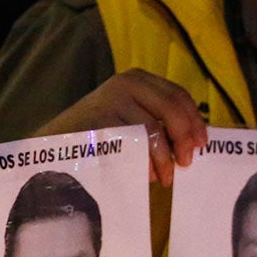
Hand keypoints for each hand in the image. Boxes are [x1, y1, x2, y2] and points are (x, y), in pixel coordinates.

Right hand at [35, 70, 206, 183]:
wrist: (53, 142)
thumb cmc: (98, 134)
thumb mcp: (130, 116)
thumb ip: (158, 121)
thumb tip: (194, 141)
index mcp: (137, 79)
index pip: (178, 95)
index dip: (195, 121)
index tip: (202, 145)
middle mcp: (126, 83)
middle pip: (172, 108)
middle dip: (184, 138)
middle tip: (187, 162)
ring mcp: (112, 100)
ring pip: (155, 129)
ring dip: (165, 157)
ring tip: (165, 176)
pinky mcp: (101, 120)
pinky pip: (135, 143)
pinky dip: (147, 161)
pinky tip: (148, 174)